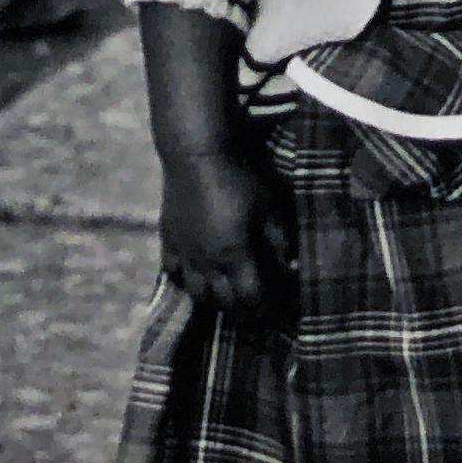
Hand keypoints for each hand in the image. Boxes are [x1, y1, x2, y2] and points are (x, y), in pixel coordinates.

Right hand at [160, 141, 294, 330]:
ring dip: (215, 300)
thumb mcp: (268, 205)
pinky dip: (186, 280)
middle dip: (244, 310)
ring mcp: (185, 253)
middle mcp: (207, 262)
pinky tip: (197, 275)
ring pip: (197, 294)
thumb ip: (281, 240)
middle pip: (225, 303)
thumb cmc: (238, 176)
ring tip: (228, 295)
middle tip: (257, 305)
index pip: (252, 299)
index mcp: (235, 255)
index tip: (279, 308)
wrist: (196, 152)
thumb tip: (293, 266)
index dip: (268, 308)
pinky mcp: (168, 239)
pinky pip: (173, 273)